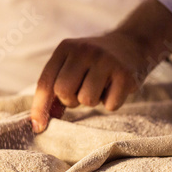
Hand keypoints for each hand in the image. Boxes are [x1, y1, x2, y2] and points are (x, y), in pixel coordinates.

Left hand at [31, 0, 171, 132]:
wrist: (133, 44)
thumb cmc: (94, 63)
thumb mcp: (72, 66)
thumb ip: (54, 89)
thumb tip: (40, 122)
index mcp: (65, 48)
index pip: (45, 82)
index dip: (39, 108)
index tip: (38, 127)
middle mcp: (84, 50)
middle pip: (63, 92)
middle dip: (70, 100)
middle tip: (82, 91)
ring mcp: (105, 60)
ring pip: (86, 100)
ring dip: (92, 101)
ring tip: (100, 87)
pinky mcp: (125, 73)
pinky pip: (110, 106)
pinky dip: (111, 103)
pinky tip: (115, 88)